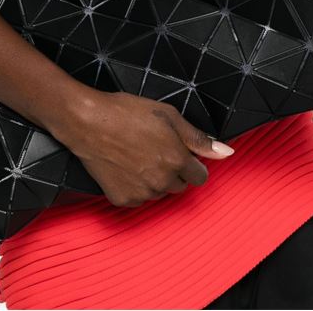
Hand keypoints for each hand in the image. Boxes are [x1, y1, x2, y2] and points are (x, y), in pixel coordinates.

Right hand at [52, 88, 234, 207]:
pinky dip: (135, 186)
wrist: (87, 121)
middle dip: (173, 170)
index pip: (200, 176)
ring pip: (159, 192)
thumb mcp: (167, 115)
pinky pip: (139, 198)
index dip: (191, 162)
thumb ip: (198, 138)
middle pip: (180, 185)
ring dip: (155, 179)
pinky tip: (124, 165)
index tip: (178, 151)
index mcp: (177, 160)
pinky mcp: (122, 199)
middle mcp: (162, 182)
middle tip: (154, 148)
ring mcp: (142, 193)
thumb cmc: (125, 112)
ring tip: (136, 154)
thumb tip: (226, 152)